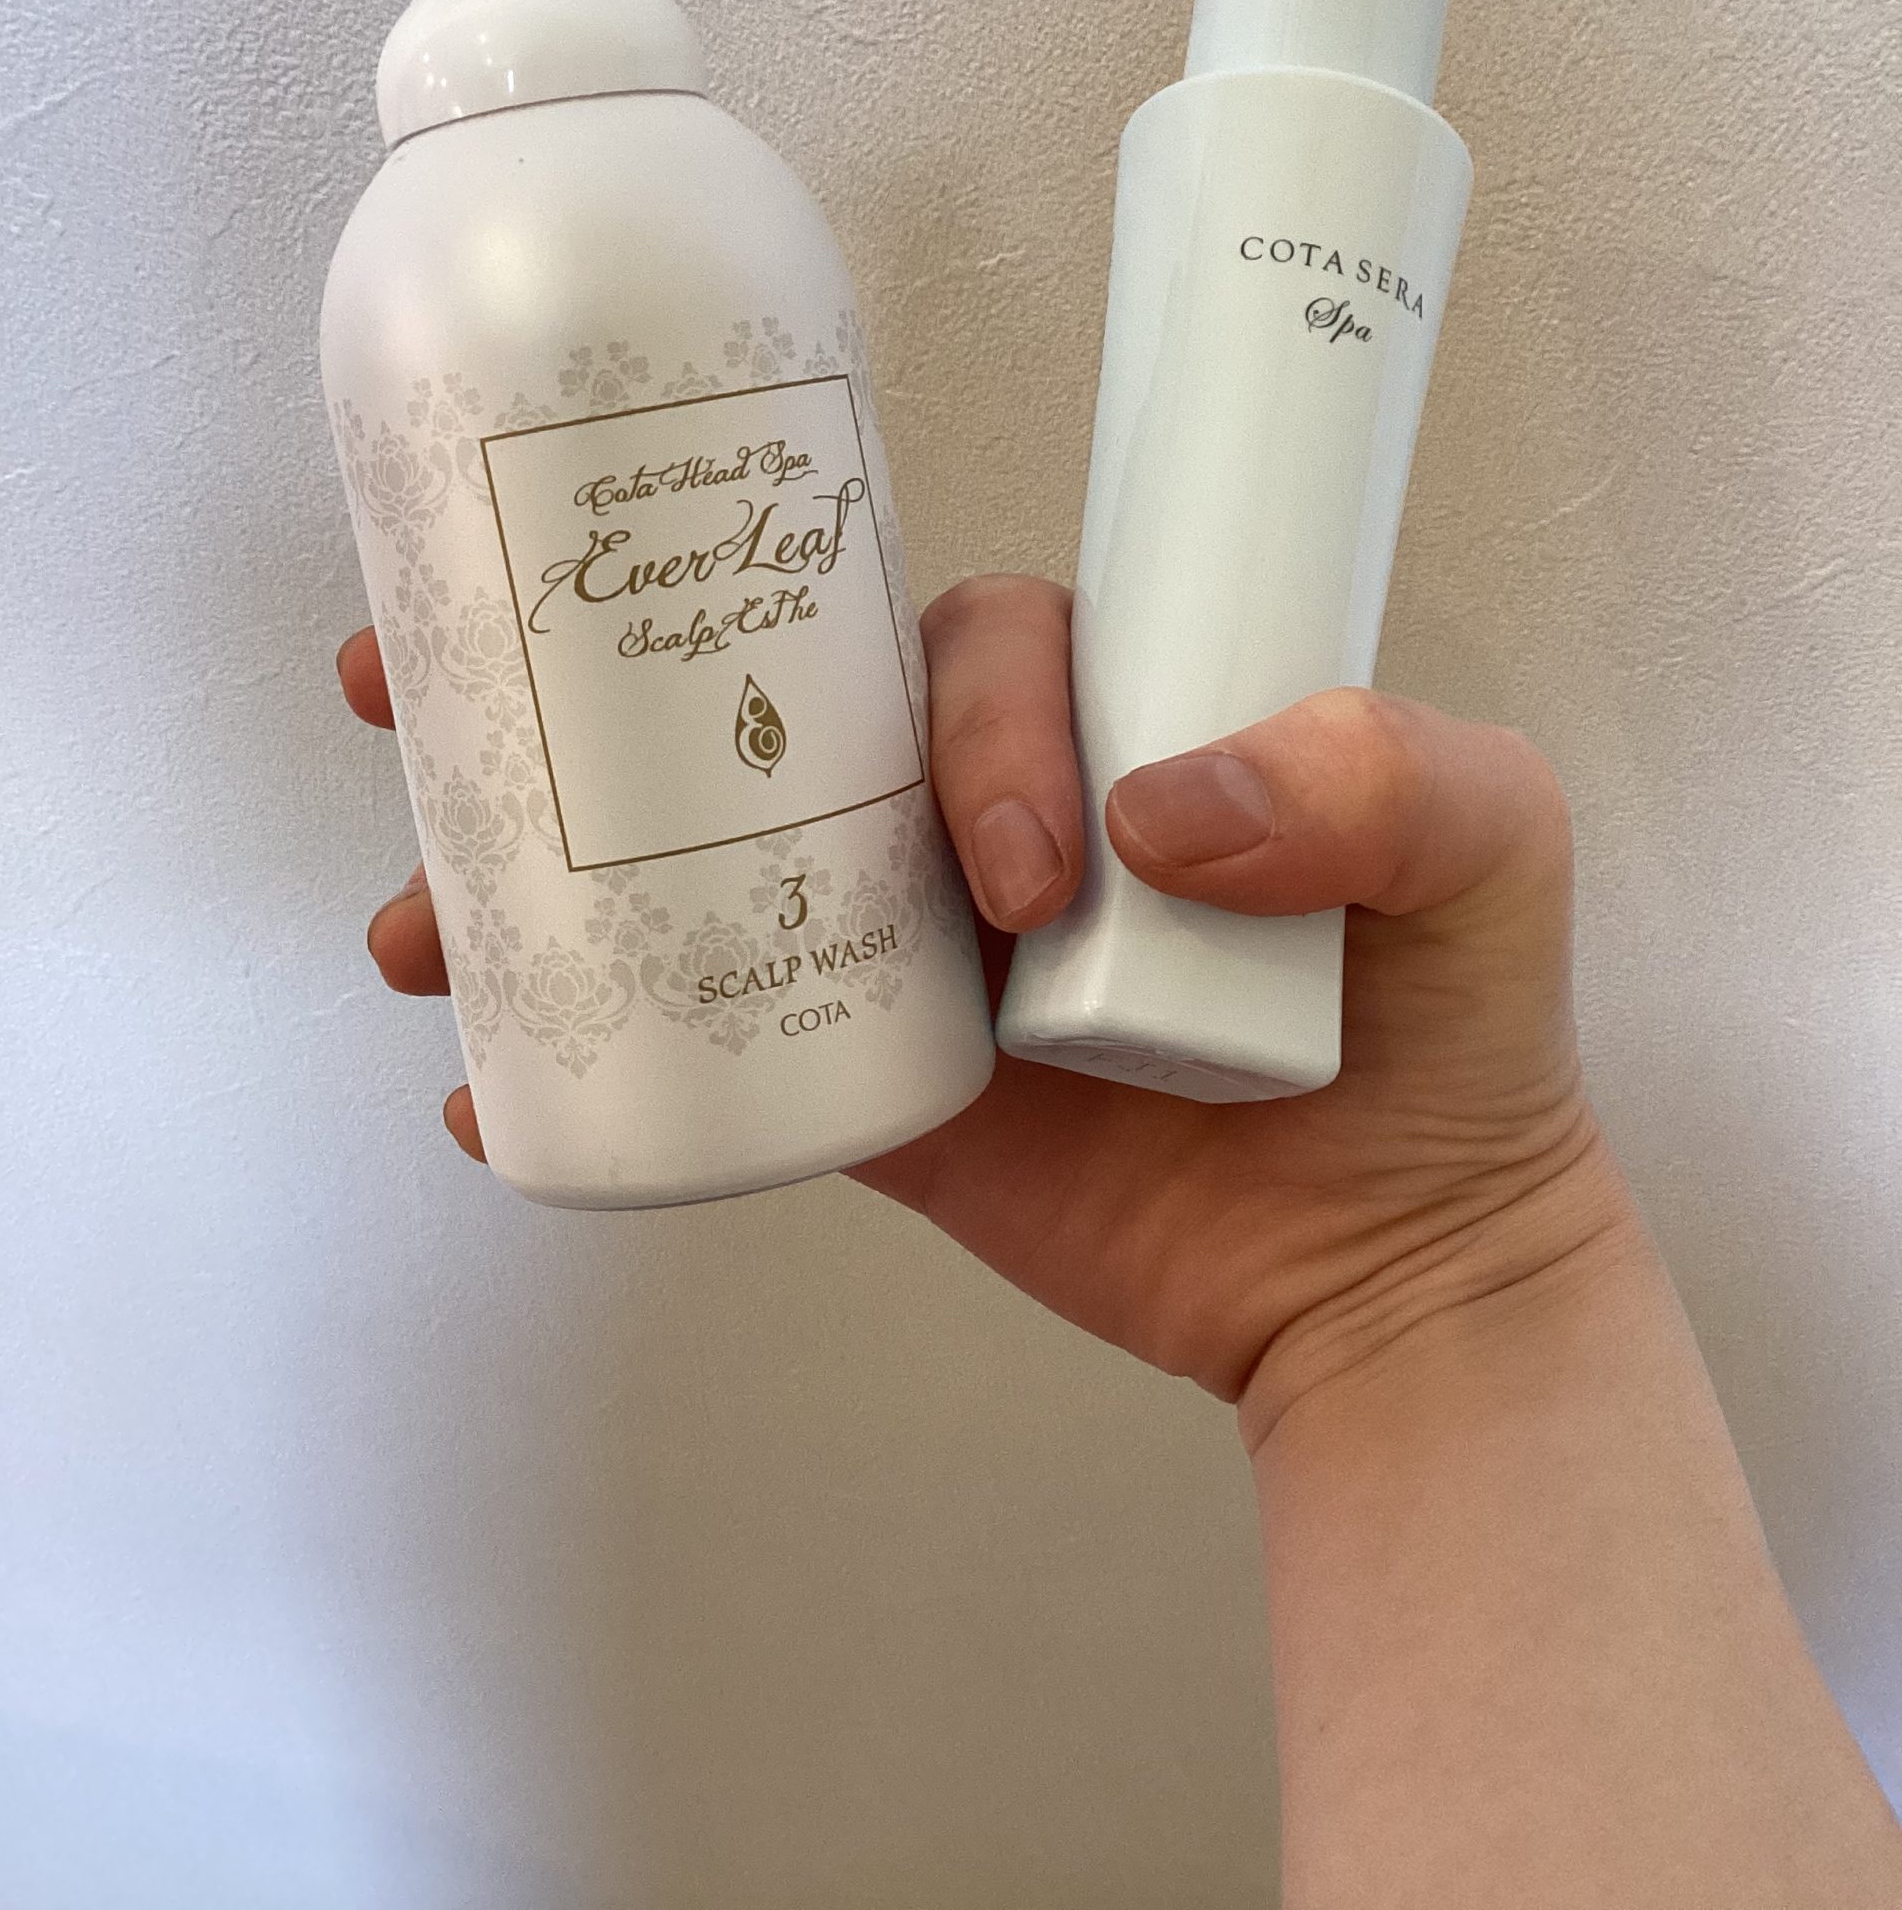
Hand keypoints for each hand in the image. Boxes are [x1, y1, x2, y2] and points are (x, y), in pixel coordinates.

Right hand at [337, 575, 1623, 1433]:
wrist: (1401, 1271)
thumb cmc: (1456, 1027)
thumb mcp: (1490, 847)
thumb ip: (1379, 775)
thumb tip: (1159, 811)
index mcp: (1094, 715)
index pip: (959, 646)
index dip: (949, 710)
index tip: (1013, 867)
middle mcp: (977, 808)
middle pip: (759, 707)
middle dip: (589, 677)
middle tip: (429, 690)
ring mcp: (911, 946)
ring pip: (701, 861)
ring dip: (540, 863)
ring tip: (428, 913)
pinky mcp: (874, 1085)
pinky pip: (719, 1039)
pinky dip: (592, 1050)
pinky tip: (483, 1076)